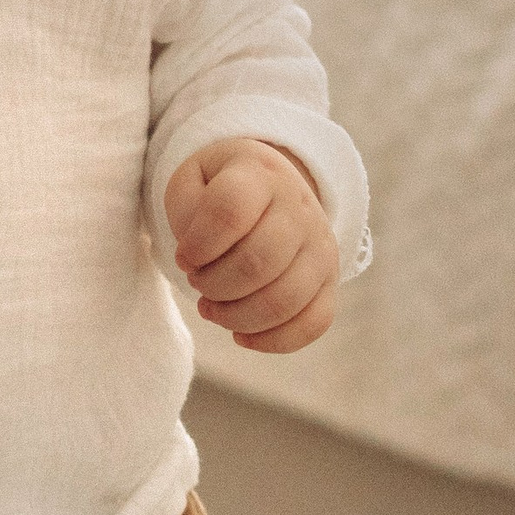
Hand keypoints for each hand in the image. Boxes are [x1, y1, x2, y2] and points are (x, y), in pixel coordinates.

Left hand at [164, 142, 339, 353]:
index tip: (184, 257)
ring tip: (212, 308)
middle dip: (214, 285)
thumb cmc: (220, 189)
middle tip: (197, 282)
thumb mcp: (191, 180)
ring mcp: (320, 246)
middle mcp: (299, 208)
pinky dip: (273, 340)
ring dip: (235, 317)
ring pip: (284, 300)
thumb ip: (184, 208)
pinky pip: (314, 323)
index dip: (198, 244)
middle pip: (258, 263)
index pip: (230, 211)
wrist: (272, 187)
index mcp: (260, 174)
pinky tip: (242, 335)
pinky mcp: (330, 281)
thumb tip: (196, 259)